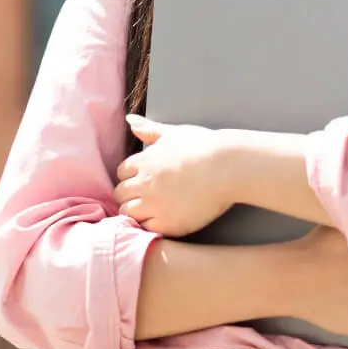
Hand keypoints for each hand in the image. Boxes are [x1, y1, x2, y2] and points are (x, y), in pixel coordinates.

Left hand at [114, 116, 232, 236]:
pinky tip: (163, 219)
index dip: (131, 176)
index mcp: (145, 161)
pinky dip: (151, 225)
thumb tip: (129, 119)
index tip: (144, 178)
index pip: (121, 172)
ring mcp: (155, 205)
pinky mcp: (169, 223)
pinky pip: (146, 229)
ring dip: (136, 211)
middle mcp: (145, 184)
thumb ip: (150, 129)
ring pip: (128, 213)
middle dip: (130, 194)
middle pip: (121, 194)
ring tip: (153, 209)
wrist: (227, 167)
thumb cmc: (204, 146)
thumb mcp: (174, 133)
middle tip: (147, 195)